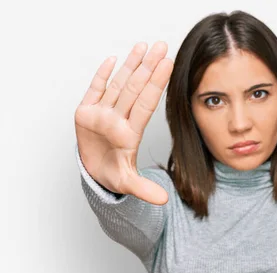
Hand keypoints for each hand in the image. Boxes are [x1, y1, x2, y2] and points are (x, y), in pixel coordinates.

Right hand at [74, 41, 172, 204]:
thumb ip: (144, 190)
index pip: (146, 103)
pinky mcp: (86, 113)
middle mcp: (118, 119)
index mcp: (129, 133)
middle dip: (148, 66)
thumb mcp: (128, 184)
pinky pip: (95, 90)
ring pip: (118, 85)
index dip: (156, 84)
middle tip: (162, 45)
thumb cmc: (112, 175)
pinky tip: (113, 60)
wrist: (94, 175)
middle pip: (136, 88)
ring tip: (142, 46)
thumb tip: (164, 200)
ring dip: (130, 65)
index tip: (167, 65)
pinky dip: (102, 76)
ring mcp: (103, 114)